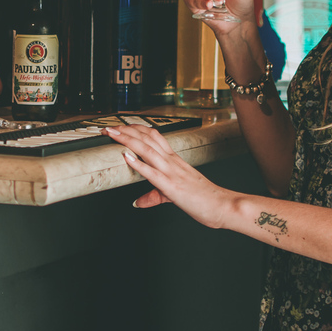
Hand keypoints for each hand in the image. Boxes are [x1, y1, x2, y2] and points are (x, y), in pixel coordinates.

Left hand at [103, 124, 230, 228]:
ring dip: (126, 140)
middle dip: (125, 130)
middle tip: (108, 126)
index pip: (153, 137)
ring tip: (112, 133)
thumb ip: (155, 196)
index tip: (121, 125)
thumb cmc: (204, 198)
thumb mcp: (175, 194)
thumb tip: (139, 202)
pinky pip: (152, 172)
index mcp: (174, 160)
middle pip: (147, 138)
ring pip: (147, 150)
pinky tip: (126, 156)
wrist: (223, 205)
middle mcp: (172, 162)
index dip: (136, 129)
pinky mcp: (171, 186)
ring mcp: (171, 172)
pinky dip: (137, 163)